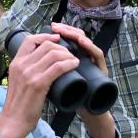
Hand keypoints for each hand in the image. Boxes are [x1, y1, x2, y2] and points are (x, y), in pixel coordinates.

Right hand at [0, 32, 79, 137]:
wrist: (13, 121)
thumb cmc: (18, 105)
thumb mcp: (17, 81)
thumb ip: (27, 72)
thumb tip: (43, 66)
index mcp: (15, 63)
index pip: (30, 39)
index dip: (46, 36)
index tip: (56, 39)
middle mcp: (21, 65)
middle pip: (46, 45)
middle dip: (61, 47)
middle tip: (69, 54)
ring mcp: (29, 74)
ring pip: (54, 54)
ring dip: (68, 55)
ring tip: (74, 60)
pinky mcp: (38, 84)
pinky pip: (57, 67)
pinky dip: (69, 63)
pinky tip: (74, 65)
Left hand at [50, 23, 116, 137]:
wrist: (86, 112)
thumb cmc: (71, 98)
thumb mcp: (57, 82)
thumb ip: (51, 71)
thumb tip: (34, 59)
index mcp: (77, 59)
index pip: (71, 38)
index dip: (63, 31)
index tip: (52, 27)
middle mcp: (88, 57)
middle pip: (79, 36)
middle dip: (67, 30)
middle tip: (56, 26)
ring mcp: (96, 63)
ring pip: (88, 42)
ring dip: (76, 35)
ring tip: (66, 32)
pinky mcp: (102, 70)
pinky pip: (98, 54)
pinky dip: (90, 47)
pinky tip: (83, 42)